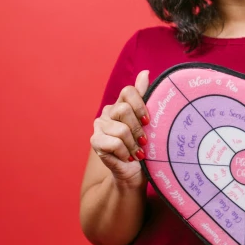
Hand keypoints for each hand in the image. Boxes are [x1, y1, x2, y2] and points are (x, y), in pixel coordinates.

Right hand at [90, 70, 150, 186]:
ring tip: (136, 152)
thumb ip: (145, 96)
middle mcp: (108, 111)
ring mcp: (99, 125)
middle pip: (124, 110)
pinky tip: (127, 157)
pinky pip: (114, 143)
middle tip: (144, 142)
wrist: (134, 172)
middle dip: (138, 129)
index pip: (128, 91)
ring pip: (121, 129)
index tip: (148, 120)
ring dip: (133, 145)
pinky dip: (125, 153)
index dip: (140, 105)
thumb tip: (145, 72)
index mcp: (121, 104)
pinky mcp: (95, 141)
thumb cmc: (144, 147)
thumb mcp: (149, 122)